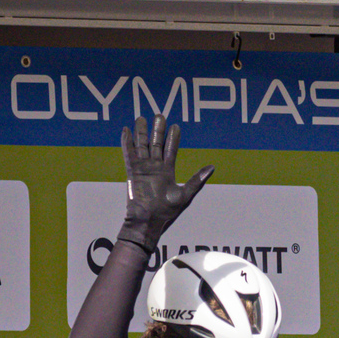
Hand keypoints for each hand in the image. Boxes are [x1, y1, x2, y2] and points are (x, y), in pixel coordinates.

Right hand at [117, 118, 212, 245]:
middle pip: (155, 144)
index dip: (173, 138)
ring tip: (141, 118)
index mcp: (167, 172)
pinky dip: (127, 143)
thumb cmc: (167, 213)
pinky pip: (129, 154)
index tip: (175, 126)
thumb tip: (212, 167)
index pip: (170, 150)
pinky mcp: (132, 172)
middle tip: (159, 115)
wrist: (148, 222)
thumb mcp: (186, 195)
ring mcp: (143, 169)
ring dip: (141, 132)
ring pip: (142, 146)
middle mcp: (154, 168)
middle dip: (157, 130)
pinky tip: (126, 131)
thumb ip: (197, 180)